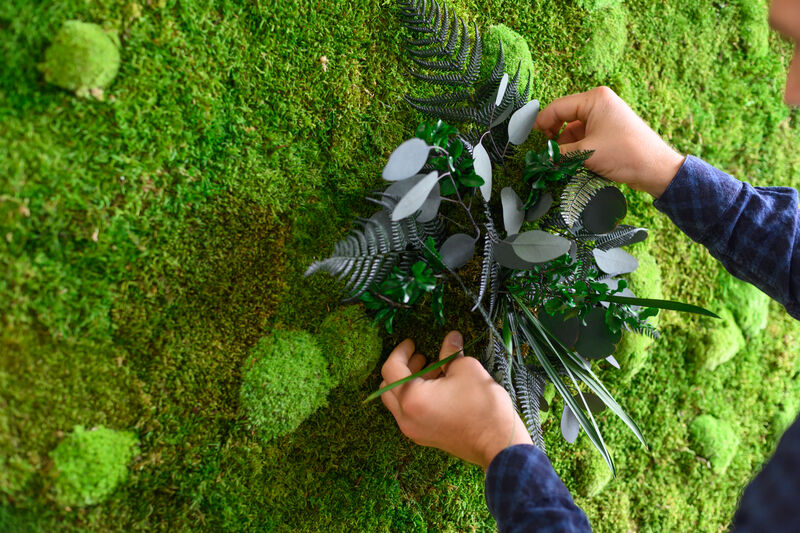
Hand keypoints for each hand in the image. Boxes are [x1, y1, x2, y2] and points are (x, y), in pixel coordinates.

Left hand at [379, 330, 531, 469]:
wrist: (499, 443)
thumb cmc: (482, 405)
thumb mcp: (466, 369)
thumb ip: (450, 352)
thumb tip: (451, 338)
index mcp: (411, 398)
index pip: (391, 369)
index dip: (400, 351)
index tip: (412, 343)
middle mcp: (405, 417)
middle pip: (388, 387)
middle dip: (403, 369)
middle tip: (422, 357)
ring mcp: (413, 431)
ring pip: (398, 402)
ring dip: (409, 384)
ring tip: (435, 372)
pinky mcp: (424, 437)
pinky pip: (409, 413)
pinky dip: (416, 398)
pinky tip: (439, 389)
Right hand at [534, 86, 685, 198]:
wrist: (655, 168)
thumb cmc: (625, 153)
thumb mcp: (586, 153)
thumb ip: (560, 153)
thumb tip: (544, 157)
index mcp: (595, 99)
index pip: (558, 107)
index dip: (542, 122)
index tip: (531, 138)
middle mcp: (599, 104)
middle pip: (565, 116)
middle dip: (554, 135)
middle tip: (546, 151)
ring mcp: (605, 117)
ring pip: (573, 129)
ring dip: (566, 145)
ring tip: (561, 161)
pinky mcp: (608, 131)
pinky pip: (584, 136)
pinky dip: (576, 148)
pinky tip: (573, 161)